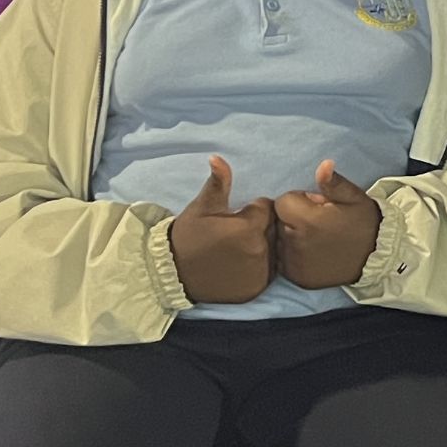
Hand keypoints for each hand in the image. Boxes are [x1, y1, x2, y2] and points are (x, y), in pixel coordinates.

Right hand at [170, 156, 276, 303]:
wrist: (172, 272)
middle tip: (235, 234)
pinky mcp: (256, 289)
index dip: (252, 210)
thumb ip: (218, 183)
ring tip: (238, 250)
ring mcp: (259, 273)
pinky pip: (269, 272)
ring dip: (263, 247)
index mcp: (248, 227)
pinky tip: (241, 265)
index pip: (267, 209)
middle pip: (273, 229)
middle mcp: (259, 250)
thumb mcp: (203, 207)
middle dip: (259, 227)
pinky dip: (260, 268)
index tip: (236, 217)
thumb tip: (217, 157)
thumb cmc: (189, 235)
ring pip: (273, 250)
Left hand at [274, 159, 384, 289]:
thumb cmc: (363, 222)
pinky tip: (312, 253)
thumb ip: (332, 182)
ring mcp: (295, 264)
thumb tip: (324, 165)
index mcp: (308, 220)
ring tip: (315, 238)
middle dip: (293, 219)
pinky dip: (293, 256)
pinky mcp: (297, 278)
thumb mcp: (353, 197)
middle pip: (278, 222)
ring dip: (291, 238)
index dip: (299, 201)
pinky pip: (283, 261)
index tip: (316, 206)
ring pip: (279, 242)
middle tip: (318, 222)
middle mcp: (296, 243)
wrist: (377, 256)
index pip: (282, 202)